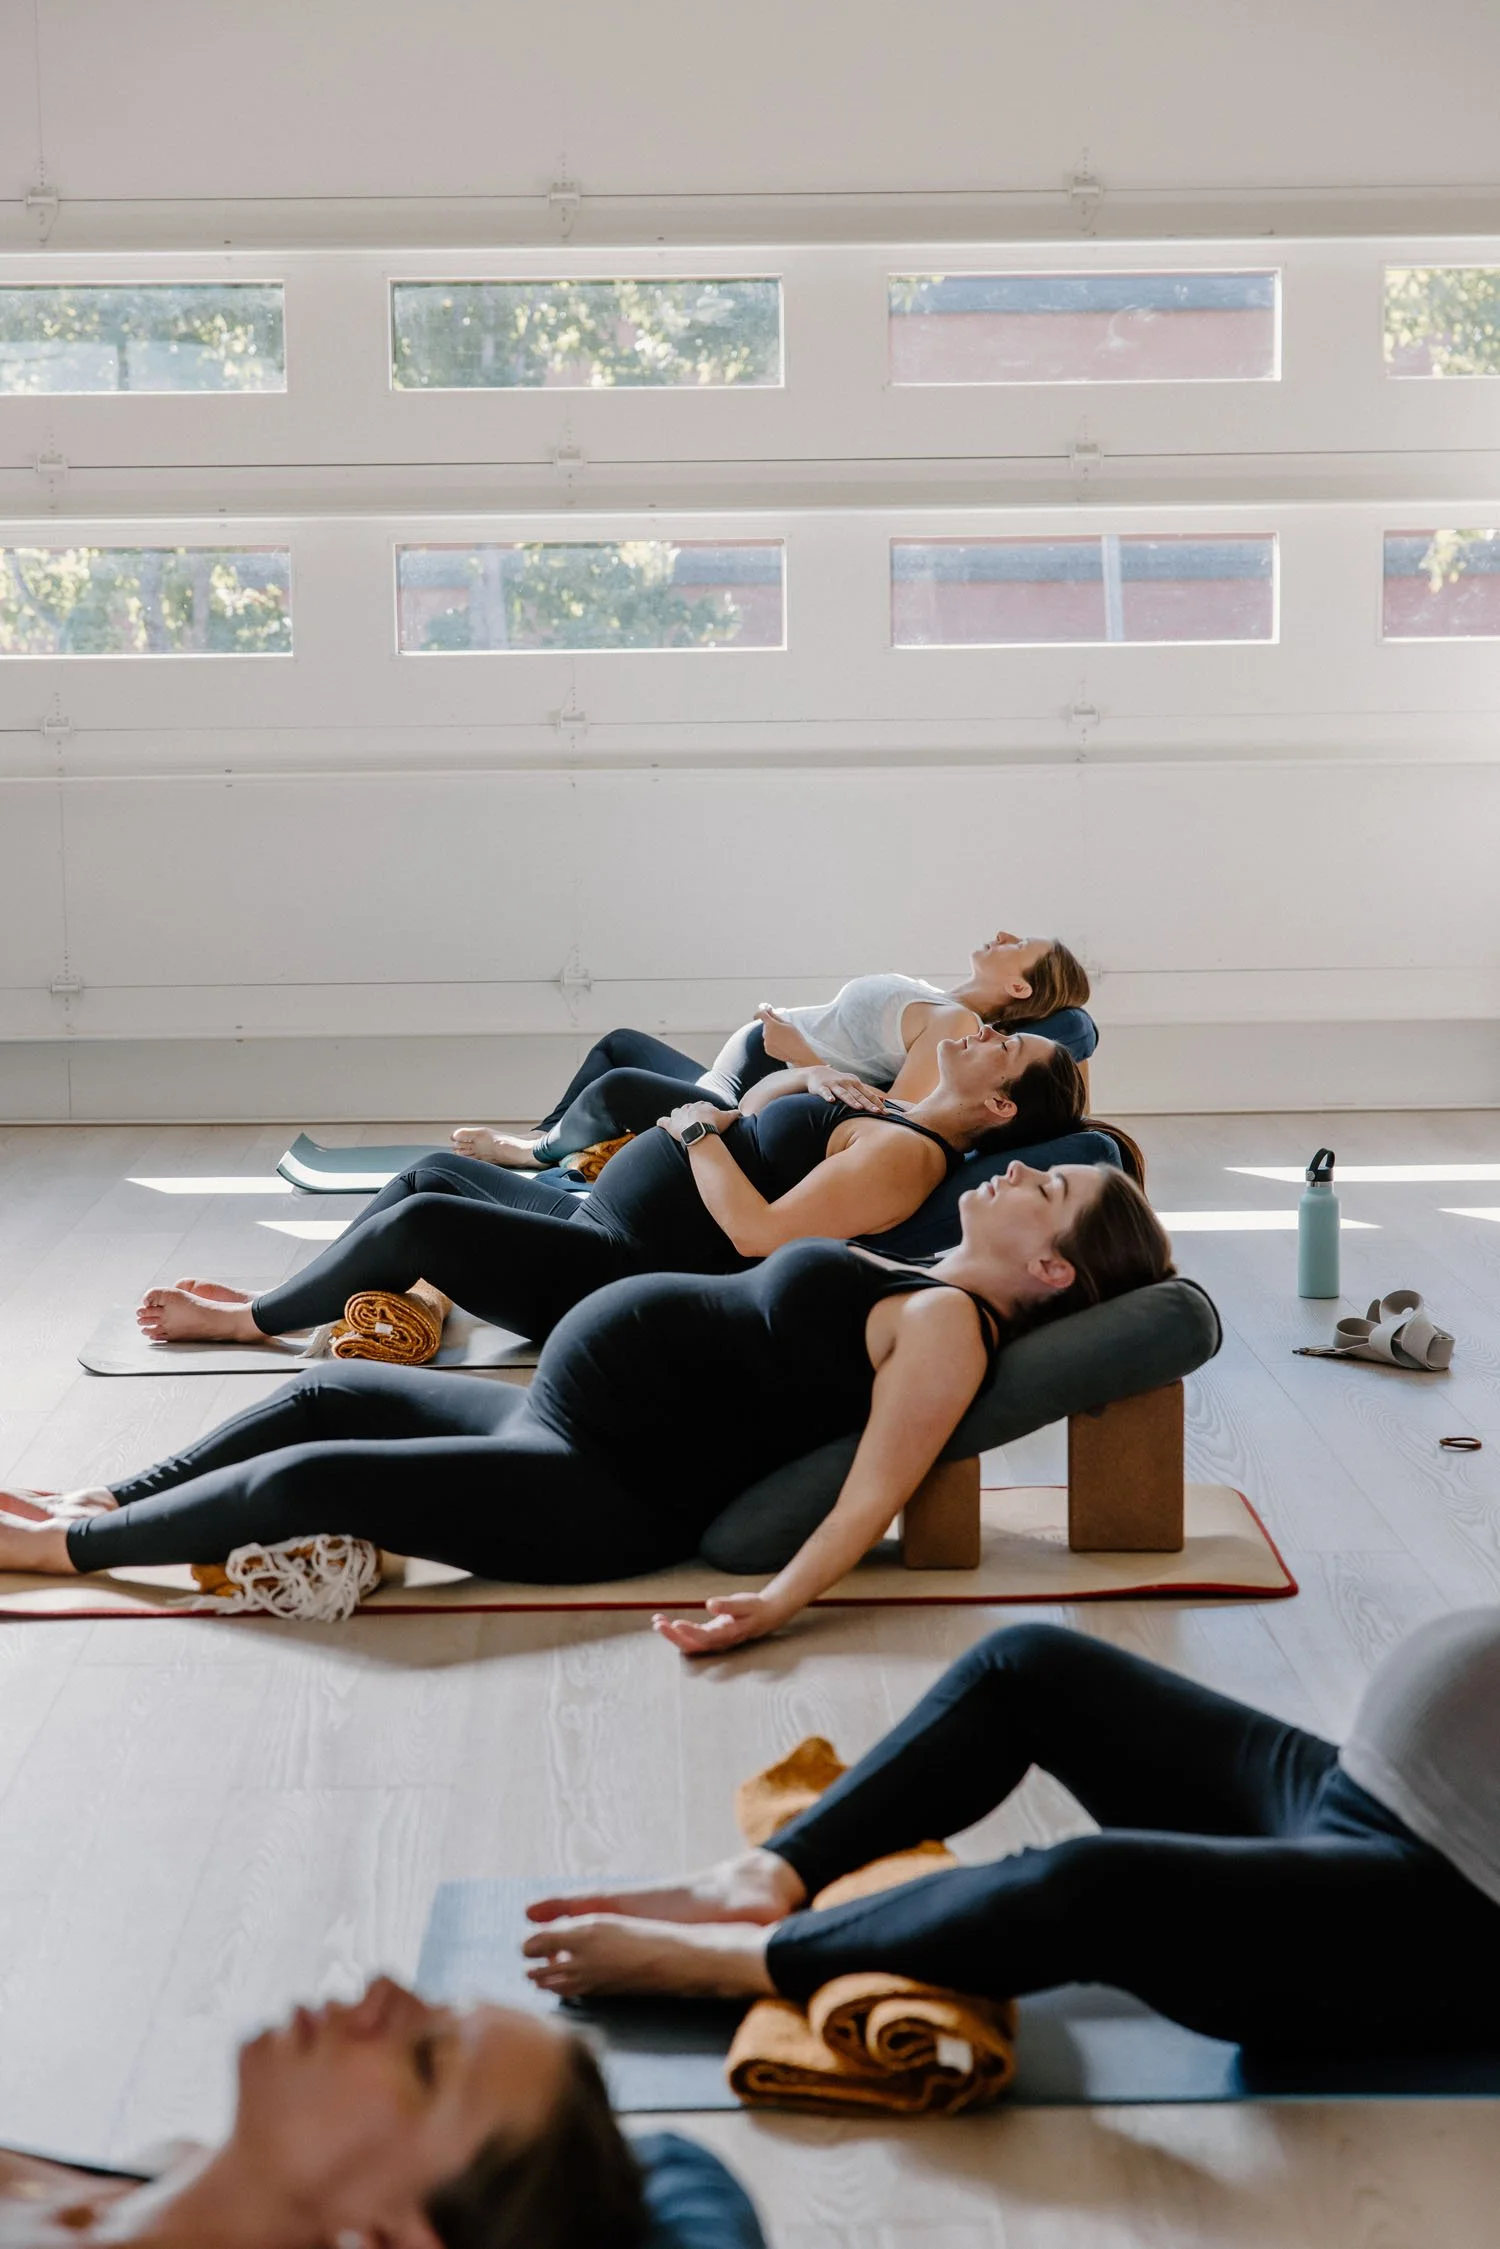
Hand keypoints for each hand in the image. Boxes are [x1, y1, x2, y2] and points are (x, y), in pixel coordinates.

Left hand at [652, 1591, 786, 1655]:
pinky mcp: (707, 1636)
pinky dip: (674, 1631)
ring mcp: (712, 1641)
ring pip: (688, 1644)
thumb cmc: (755, 1609)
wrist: (764, 1616)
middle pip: (692, 1645)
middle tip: (658, 1623)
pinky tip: (663, 1621)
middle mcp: (718, 1642)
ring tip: (657, 1621)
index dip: (690, 1632)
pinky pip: (688, 1638)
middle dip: (673, 1636)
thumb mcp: (745, 1604)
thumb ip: (729, 1605)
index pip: (706, 1637)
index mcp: (728, 1634)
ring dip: (671, 1634)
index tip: (676, 1624)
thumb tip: (711, 1604)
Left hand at [657, 1100, 736, 1142]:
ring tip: (679, 1122)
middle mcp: (689, 1108)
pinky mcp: (671, 1125)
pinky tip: (660, 1123)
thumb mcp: (727, 1118)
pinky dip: (661, 1122)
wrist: (700, 1131)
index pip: (703, 1105)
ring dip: (677, 1116)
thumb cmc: (714, 1124)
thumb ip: (734, 1114)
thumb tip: (741, 1113)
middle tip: (694, 1121)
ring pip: (676, 1113)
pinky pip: (663, 1122)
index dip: (705, 1111)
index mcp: (701, 1105)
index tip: (707, 1116)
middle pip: (688, 1108)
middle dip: (691, 1113)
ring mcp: (678, 1116)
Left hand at [755, 1005, 821, 1067]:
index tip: (765, 1012)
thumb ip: (776, 1017)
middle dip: (771, 1025)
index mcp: (771, 1025)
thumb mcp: (787, 1024)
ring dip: (772, 1034)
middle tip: (782, 1029)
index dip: (762, 1012)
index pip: (761, 1014)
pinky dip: (773, 1042)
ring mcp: (766, 1042)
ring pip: (767, 1035)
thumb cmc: (795, 1037)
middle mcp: (766, 1033)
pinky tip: (782, 1045)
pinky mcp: (767, 1050)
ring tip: (784, 1039)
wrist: (799, 1053)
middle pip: (766, 1026)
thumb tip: (768, 1010)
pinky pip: (768, 1043)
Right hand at [805, 1065, 885, 1112]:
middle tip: (878, 1112)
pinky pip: (825, 1092)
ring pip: (844, 1094)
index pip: (868, 1094)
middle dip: (869, 1104)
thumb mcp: (853, 1085)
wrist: (816, 1073)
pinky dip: (828, 1096)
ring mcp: (834, 1084)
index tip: (886, 1112)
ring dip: (851, 1101)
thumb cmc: (838, 1082)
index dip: (877, 1103)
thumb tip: (882, 1100)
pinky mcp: (821, 1087)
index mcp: (855, 1083)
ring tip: (859, 1108)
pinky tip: (831, 1101)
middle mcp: (846, 1083)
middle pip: (859, 1095)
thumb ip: (866, 1093)